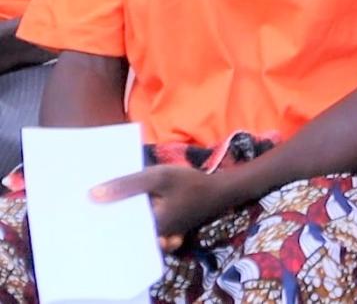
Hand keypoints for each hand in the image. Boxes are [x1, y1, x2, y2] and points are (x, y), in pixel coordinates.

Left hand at [93, 165, 234, 252]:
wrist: (220, 191)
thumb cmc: (190, 183)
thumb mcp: (159, 177)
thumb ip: (127, 185)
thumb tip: (92, 194)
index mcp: (146, 228)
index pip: (111, 225)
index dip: (94, 214)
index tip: (80, 201)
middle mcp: (147, 236)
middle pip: (116, 225)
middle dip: (104, 210)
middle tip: (87, 194)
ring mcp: (154, 233)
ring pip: (126, 222)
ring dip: (117, 208)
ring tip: (103, 192)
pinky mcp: (159, 227)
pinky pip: (137, 220)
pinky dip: (129, 209)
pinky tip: (125, 196)